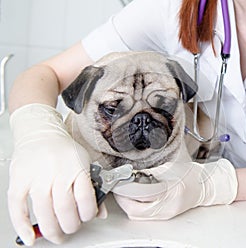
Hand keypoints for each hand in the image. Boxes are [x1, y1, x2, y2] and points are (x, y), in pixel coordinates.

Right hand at [7, 104, 101, 244]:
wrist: (41, 132)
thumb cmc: (64, 149)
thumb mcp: (85, 163)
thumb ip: (93, 188)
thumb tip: (100, 213)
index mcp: (77, 166)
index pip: (85, 198)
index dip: (87, 214)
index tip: (86, 217)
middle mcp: (58, 171)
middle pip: (65, 208)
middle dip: (70, 226)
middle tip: (70, 229)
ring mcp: (37, 175)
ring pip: (44, 211)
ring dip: (51, 230)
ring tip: (56, 234)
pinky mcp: (19, 179)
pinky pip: (18, 206)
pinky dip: (22, 225)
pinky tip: (30, 236)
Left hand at [113, 159, 237, 219]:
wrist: (203, 186)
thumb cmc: (189, 175)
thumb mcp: (168, 168)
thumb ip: (149, 172)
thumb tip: (130, 173)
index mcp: (170, 191)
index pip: (141, 194)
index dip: (126, 189)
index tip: (119, 181)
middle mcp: (168, 207)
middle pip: (136, 211)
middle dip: (122, 200)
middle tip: (118, 188)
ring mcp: (166, 214)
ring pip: (138, 216)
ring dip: (127, 204)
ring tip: (124, 192)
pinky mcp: (164, 216)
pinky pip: (144, 216)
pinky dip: (135, 208)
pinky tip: (134, 198)